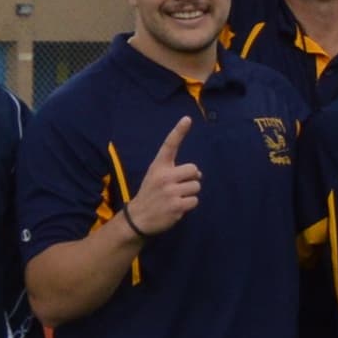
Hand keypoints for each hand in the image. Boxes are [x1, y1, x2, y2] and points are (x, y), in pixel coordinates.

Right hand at [124, 118, 200, 235]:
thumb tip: (199, 174)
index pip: (169, 145)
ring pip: (196, 186)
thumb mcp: (156, 176)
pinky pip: (195, 200)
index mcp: (158, 166)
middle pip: (194, 169)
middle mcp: (164, 176)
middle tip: (178, 187)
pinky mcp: (176, 206)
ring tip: (175, 198)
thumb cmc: (151, 194)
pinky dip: (189, 205)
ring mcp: (170, 191)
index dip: (179, 131)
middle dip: (191, 178)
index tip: (187, 119)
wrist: (138, 218)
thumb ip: (175, 171)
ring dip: (190, 193)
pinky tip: (176, 207)